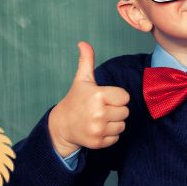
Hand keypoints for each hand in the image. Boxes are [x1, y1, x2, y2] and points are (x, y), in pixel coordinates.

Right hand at [48, 42, 130, 156]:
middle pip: (125, 112)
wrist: (61, 125)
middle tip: (101, 109)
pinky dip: (109, 135)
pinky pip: (116, 137)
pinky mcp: (98, 142)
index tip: (103, 98)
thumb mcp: (82, 80)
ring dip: (114, 123)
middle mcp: (98, 113)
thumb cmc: (76, 99)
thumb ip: (86, 61)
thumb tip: (83, 43)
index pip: (124, 97)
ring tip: (99, 119)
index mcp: (98, 95)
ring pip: (122, 125)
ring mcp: (97, 129)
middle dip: (115, 110)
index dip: (116, 97)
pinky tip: (98, 129)